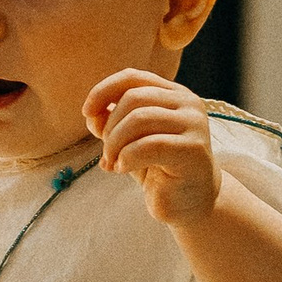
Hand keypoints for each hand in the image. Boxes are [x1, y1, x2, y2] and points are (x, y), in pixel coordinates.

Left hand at [87, 68, 218, 223]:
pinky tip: (123, 169)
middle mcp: (187, 103)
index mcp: (172, 94)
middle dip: (111, 126)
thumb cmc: (158, 169)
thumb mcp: (129, 142)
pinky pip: (148, 145)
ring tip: (114, 163)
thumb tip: (93, 113)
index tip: (86, 112)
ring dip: (116, 143)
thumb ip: (111, 123)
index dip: (104, 90)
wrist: (189, 203)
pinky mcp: (193, 150)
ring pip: (139, 118)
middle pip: (133, 98)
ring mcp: (194, 125)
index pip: (133, 77)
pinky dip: (127, 157)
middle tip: (108, 153)